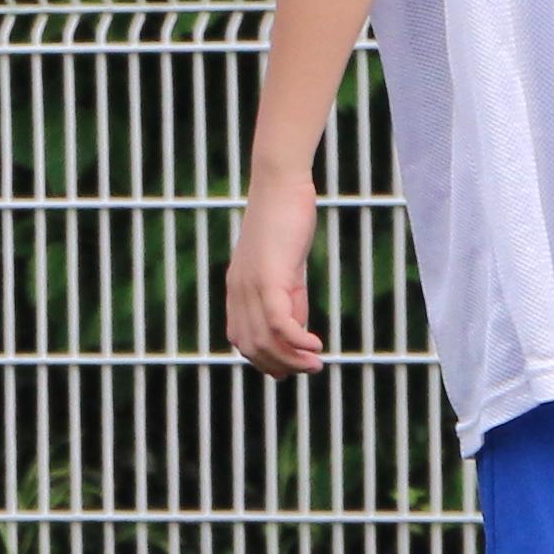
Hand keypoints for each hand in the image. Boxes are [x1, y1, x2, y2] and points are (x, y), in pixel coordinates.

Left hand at [223, 170, 323, 375]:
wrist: (280, 184)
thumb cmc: (286, 221)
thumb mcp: (286, 268)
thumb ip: (289, 299)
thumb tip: (297, 332)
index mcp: (238, 289)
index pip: (241, 339)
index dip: (265, 360)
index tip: (291, 368)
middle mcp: (238, 291)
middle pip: (251, 346)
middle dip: (281, 366)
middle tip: (311, 369)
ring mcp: (250, 285)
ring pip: (264, 340)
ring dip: (292, 360)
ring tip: (316, 363)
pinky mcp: (268, 277)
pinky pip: (277, 322)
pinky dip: (297, 341)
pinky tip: (315, 345)